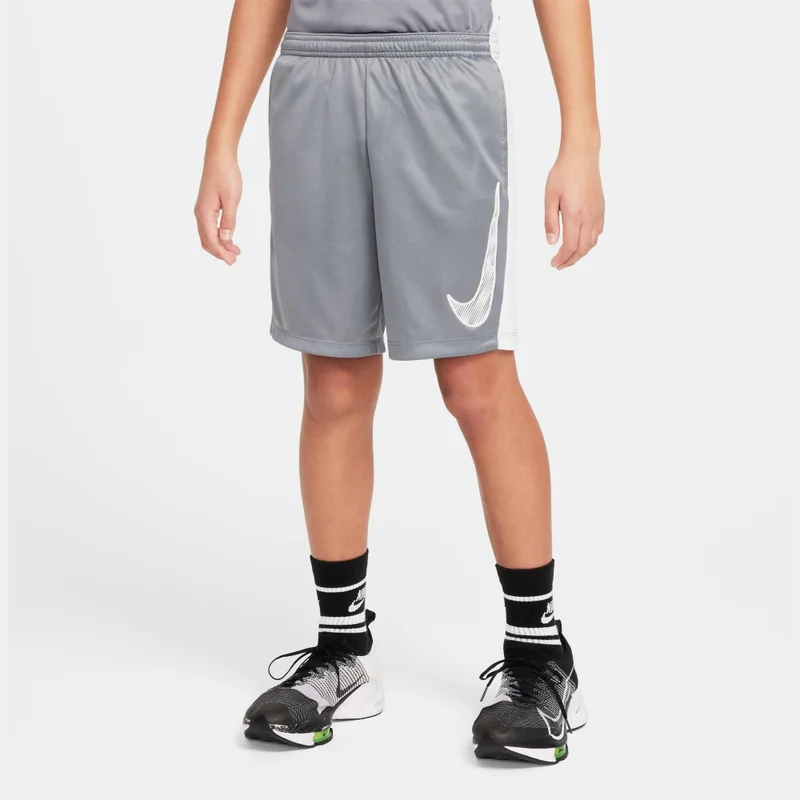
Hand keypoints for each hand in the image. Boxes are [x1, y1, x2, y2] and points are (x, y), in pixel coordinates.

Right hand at [194, 154, 241, 265]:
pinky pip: (210, 227)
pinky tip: (229, 239)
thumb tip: (225, 239)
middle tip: (234, 260)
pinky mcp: (207, 206)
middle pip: (207, 240)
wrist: (219, 156)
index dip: (221, 253)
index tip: (232, 261)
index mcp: (204, 213)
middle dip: (219, 252)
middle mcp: (200, 213)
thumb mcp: (232, 199)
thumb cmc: (226, 175)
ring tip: (235, 251)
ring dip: (220, 245)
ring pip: (208, 235)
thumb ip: (229, 221)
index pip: (211, 240)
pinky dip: (219, 236)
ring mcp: (202, 210)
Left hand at [544, 149, 604, 268]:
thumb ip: (550, 222)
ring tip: (570, 256)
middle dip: (571, 260)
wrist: (581, 156)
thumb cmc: (564, 173)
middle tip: (560, 265)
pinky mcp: (601, 207)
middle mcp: (589, 216)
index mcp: (574, 215)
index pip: (570, 246)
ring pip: (592, 242)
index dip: (562, 259)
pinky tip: (582, 241)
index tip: (554, 263)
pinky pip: (598, 231)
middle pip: (583, 248)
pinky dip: (590, 241)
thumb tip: (552, 241)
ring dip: (581, 253)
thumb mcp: (550, 198)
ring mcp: (597, 212)